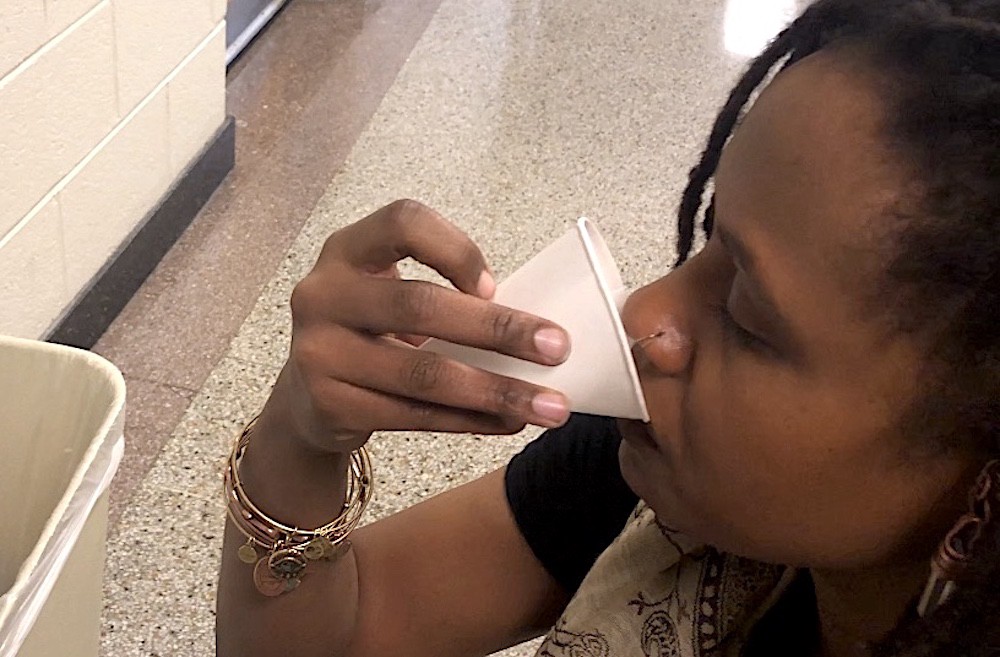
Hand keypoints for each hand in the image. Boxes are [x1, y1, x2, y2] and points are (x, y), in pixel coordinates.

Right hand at [262, 199, 571, 454]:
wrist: (307, 396)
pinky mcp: (328, 404)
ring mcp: (318, 352)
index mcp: (347, 250)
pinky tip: (507, 422)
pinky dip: (470, 421)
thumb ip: (443, 293)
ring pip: (423, 374)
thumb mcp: (390, 294)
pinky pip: (414, 415)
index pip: (404, 223)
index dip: (456, 250)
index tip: (497, 285)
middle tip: (557, 350)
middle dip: (500, 329)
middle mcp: (323, 294)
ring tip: (549, 406)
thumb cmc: (371, 334)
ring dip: (496, 391)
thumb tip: (536, 328)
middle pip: (421, 305)